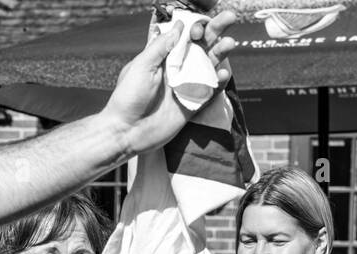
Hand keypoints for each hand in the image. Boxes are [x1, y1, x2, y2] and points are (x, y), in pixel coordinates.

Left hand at [100, 10, 237, 155]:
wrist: (126, 132)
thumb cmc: (127, 98)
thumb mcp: (141, 66)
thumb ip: (161, 46)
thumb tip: (179, 26)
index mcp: (164, 58)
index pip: (185, 36)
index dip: (195, 27)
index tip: (199, 27)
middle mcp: (177, 70)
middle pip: (201, 46)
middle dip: (216, 31)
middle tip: (229, 17)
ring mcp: (186, 87)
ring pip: (209, 66)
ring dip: (221, 53)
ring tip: (230, 42)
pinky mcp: (192, 105)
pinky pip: (210, 91)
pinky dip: (219, 82)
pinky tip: (223, 73)